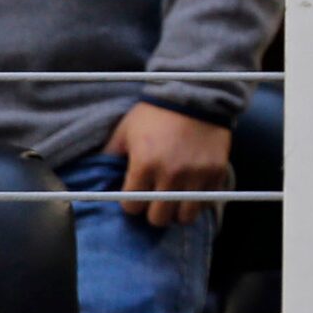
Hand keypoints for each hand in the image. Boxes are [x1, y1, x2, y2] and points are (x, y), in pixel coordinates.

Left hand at [105, 98, 232, 227]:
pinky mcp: (216, 173)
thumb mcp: (125, 130)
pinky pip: (206, 203)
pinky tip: (191, 191)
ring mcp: (196, 175)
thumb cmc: (154, 114)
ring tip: (174, 200)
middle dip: (152, 211)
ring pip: (184, 217)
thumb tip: (96, 176)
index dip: (131, 203)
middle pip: (158, 218)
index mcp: (144, 164)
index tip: (135, 195)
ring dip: (176, 212)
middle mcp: (170, 173)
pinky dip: (197, 202)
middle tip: (154, 199)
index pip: (132, 207)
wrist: (194, 95)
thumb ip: (110, 155)